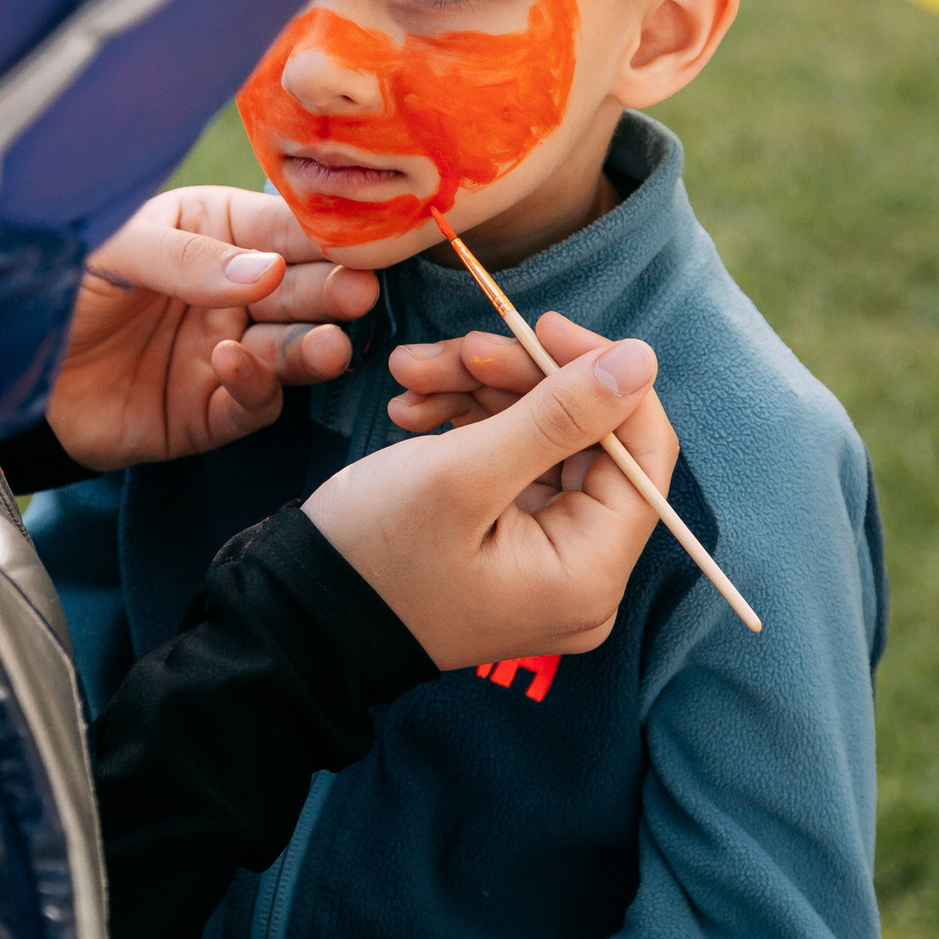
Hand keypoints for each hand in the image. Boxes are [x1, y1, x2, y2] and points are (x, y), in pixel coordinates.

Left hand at [47, 187, 380, 472]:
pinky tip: (238, 364)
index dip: (324, 234)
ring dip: (314, 346)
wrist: (5, 368)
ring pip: (290, 349)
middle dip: (333, 290)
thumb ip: (185, 257)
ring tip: (333, 345)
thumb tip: (265, 270)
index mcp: (215, 229)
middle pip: (301, 288)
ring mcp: (227, 351)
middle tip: (359, 292)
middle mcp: (232, 290)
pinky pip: (251, 403)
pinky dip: (254, 386)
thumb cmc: (55, 286)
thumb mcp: (112, 250)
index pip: (282, 227)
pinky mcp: (209, 411)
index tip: (361, 240)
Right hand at [304, 314, 675, 668]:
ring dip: (484, 393)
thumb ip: (559, 413)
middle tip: (459, 347)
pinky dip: (471, 425)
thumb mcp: (463, 473)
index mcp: (589, 573)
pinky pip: (514, 464)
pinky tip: (418, 406)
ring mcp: (547, 562)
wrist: (296, 613)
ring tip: (414, 372)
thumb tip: (642, 359)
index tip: (540, 326)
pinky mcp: (512, 546)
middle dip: (519, 380)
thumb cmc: (373, 555)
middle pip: (587, 440)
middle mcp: (584, 576)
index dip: (600, 376)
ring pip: (545, 440)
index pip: (641, 452)